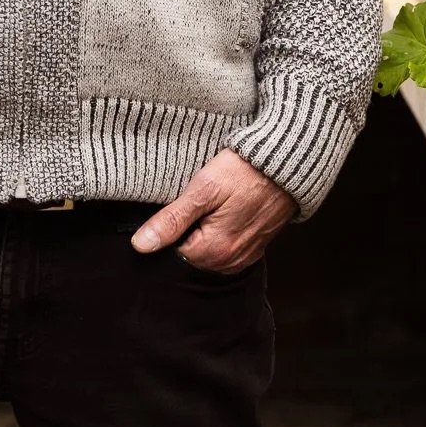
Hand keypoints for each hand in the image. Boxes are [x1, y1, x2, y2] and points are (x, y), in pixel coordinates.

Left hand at [130, 149, 296, 274]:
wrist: (286, 164)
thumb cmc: (243, 172)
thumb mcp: (202, 190)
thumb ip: (171, 220)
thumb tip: (140, 245)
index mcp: (213, 252)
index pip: (172, 252)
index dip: (170, 227)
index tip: (179, 205)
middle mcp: (230, 262)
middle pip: (191, 253)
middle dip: (187, 230)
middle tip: (197, 200)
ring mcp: (245, 256)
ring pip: (208, 251)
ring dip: (204, 230)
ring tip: (212, 202)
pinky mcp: (255, 247)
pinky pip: (226, 247)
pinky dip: (220, 232)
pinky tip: (224, 209)